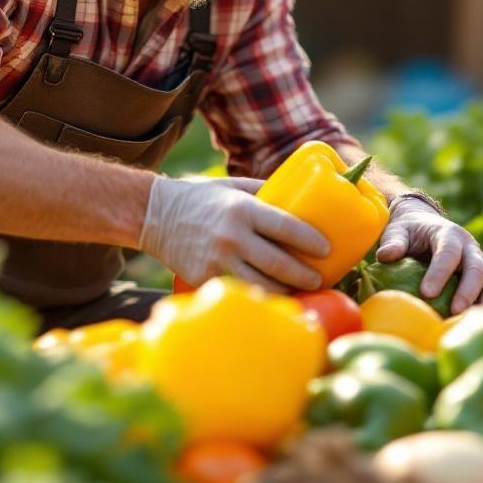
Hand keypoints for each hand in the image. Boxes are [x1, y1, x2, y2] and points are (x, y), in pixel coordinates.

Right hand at [139, 175, 330, 291]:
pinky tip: (271, 296)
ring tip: (298, 290)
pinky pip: (240, 291)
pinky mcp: (205, 278)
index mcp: (243, 210)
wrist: (156, 215)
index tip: (327, 249)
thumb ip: (265, 192)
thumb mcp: (233, 186)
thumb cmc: (201, 198)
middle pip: (280, 265)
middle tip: (318, 279)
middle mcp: (232, 237)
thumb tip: (301, 197)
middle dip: (306, 276)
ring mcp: (218, 261)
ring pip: (263, 286)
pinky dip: (258, 296)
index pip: (287, 228)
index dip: (311, 241)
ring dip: (286, 291)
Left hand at [375, 193, 482, 312]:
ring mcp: (481, 261)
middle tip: (454, 311)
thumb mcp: (397, 231)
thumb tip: (385, 256)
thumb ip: (393, 242)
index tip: (426, 293)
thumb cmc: (409, 232)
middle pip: (477, 268)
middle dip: (467, 291)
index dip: (439, 272)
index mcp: (449, 234)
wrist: (426, 224)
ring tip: (469, 321)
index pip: (448, 252)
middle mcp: (470, 247)